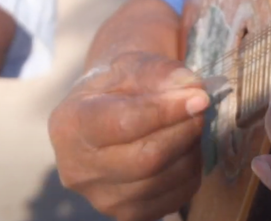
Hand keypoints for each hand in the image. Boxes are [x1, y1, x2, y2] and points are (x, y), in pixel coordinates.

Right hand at [48, 52, 210, 220]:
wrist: (107, 113)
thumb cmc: (119, 87)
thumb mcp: (132, 65)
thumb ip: (161, 73)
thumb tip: (192, 88)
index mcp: (70, 124)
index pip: (124, 123)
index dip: (167, 111)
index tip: (199, 97)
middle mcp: (77, 168)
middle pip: (146, 159)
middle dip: (184, 131)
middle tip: (200, 109)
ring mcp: (100, 198)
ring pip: (163, 181)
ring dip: (190, 151)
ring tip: (189, 126)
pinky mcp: (126, 215)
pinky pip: (173, 199)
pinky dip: (189, 173)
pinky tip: (183, 150)